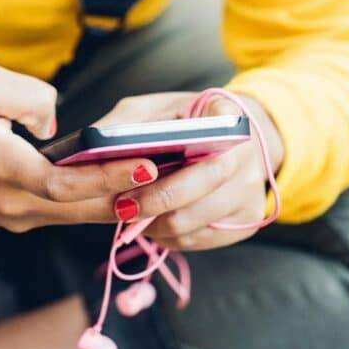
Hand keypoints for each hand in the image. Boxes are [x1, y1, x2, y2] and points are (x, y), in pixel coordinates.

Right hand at [0, 63, 161, 231]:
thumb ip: (27, 94)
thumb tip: (55, 123)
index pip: (66, 182)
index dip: (110, 177)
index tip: (147, 165)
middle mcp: (8, 202)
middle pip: (81, 208)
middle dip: (131, 195)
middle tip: (175, 178)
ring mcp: (8, 217)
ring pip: (73, 215)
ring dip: (115, 200)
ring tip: (160, 182)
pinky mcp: (8, 218)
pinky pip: (57, 212)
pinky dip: (89, 202)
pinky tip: (118, 186)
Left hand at [96, 90, 285, 251]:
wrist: (233, 137)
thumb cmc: (186, 119)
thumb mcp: (156, 108)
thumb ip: (131, 123)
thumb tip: (96, 146)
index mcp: (229, 121)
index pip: (205, 150)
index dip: (170, 174)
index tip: (138, 176)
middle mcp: (250, 159)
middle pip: (201, 193)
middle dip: (156, 203)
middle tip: (122, 206)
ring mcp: (251, 195)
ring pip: (196, 224)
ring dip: (156, 225)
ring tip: (131, 214)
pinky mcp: (246, 223)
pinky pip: (200, 240)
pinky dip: (170, 236)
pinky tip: (153, 223)